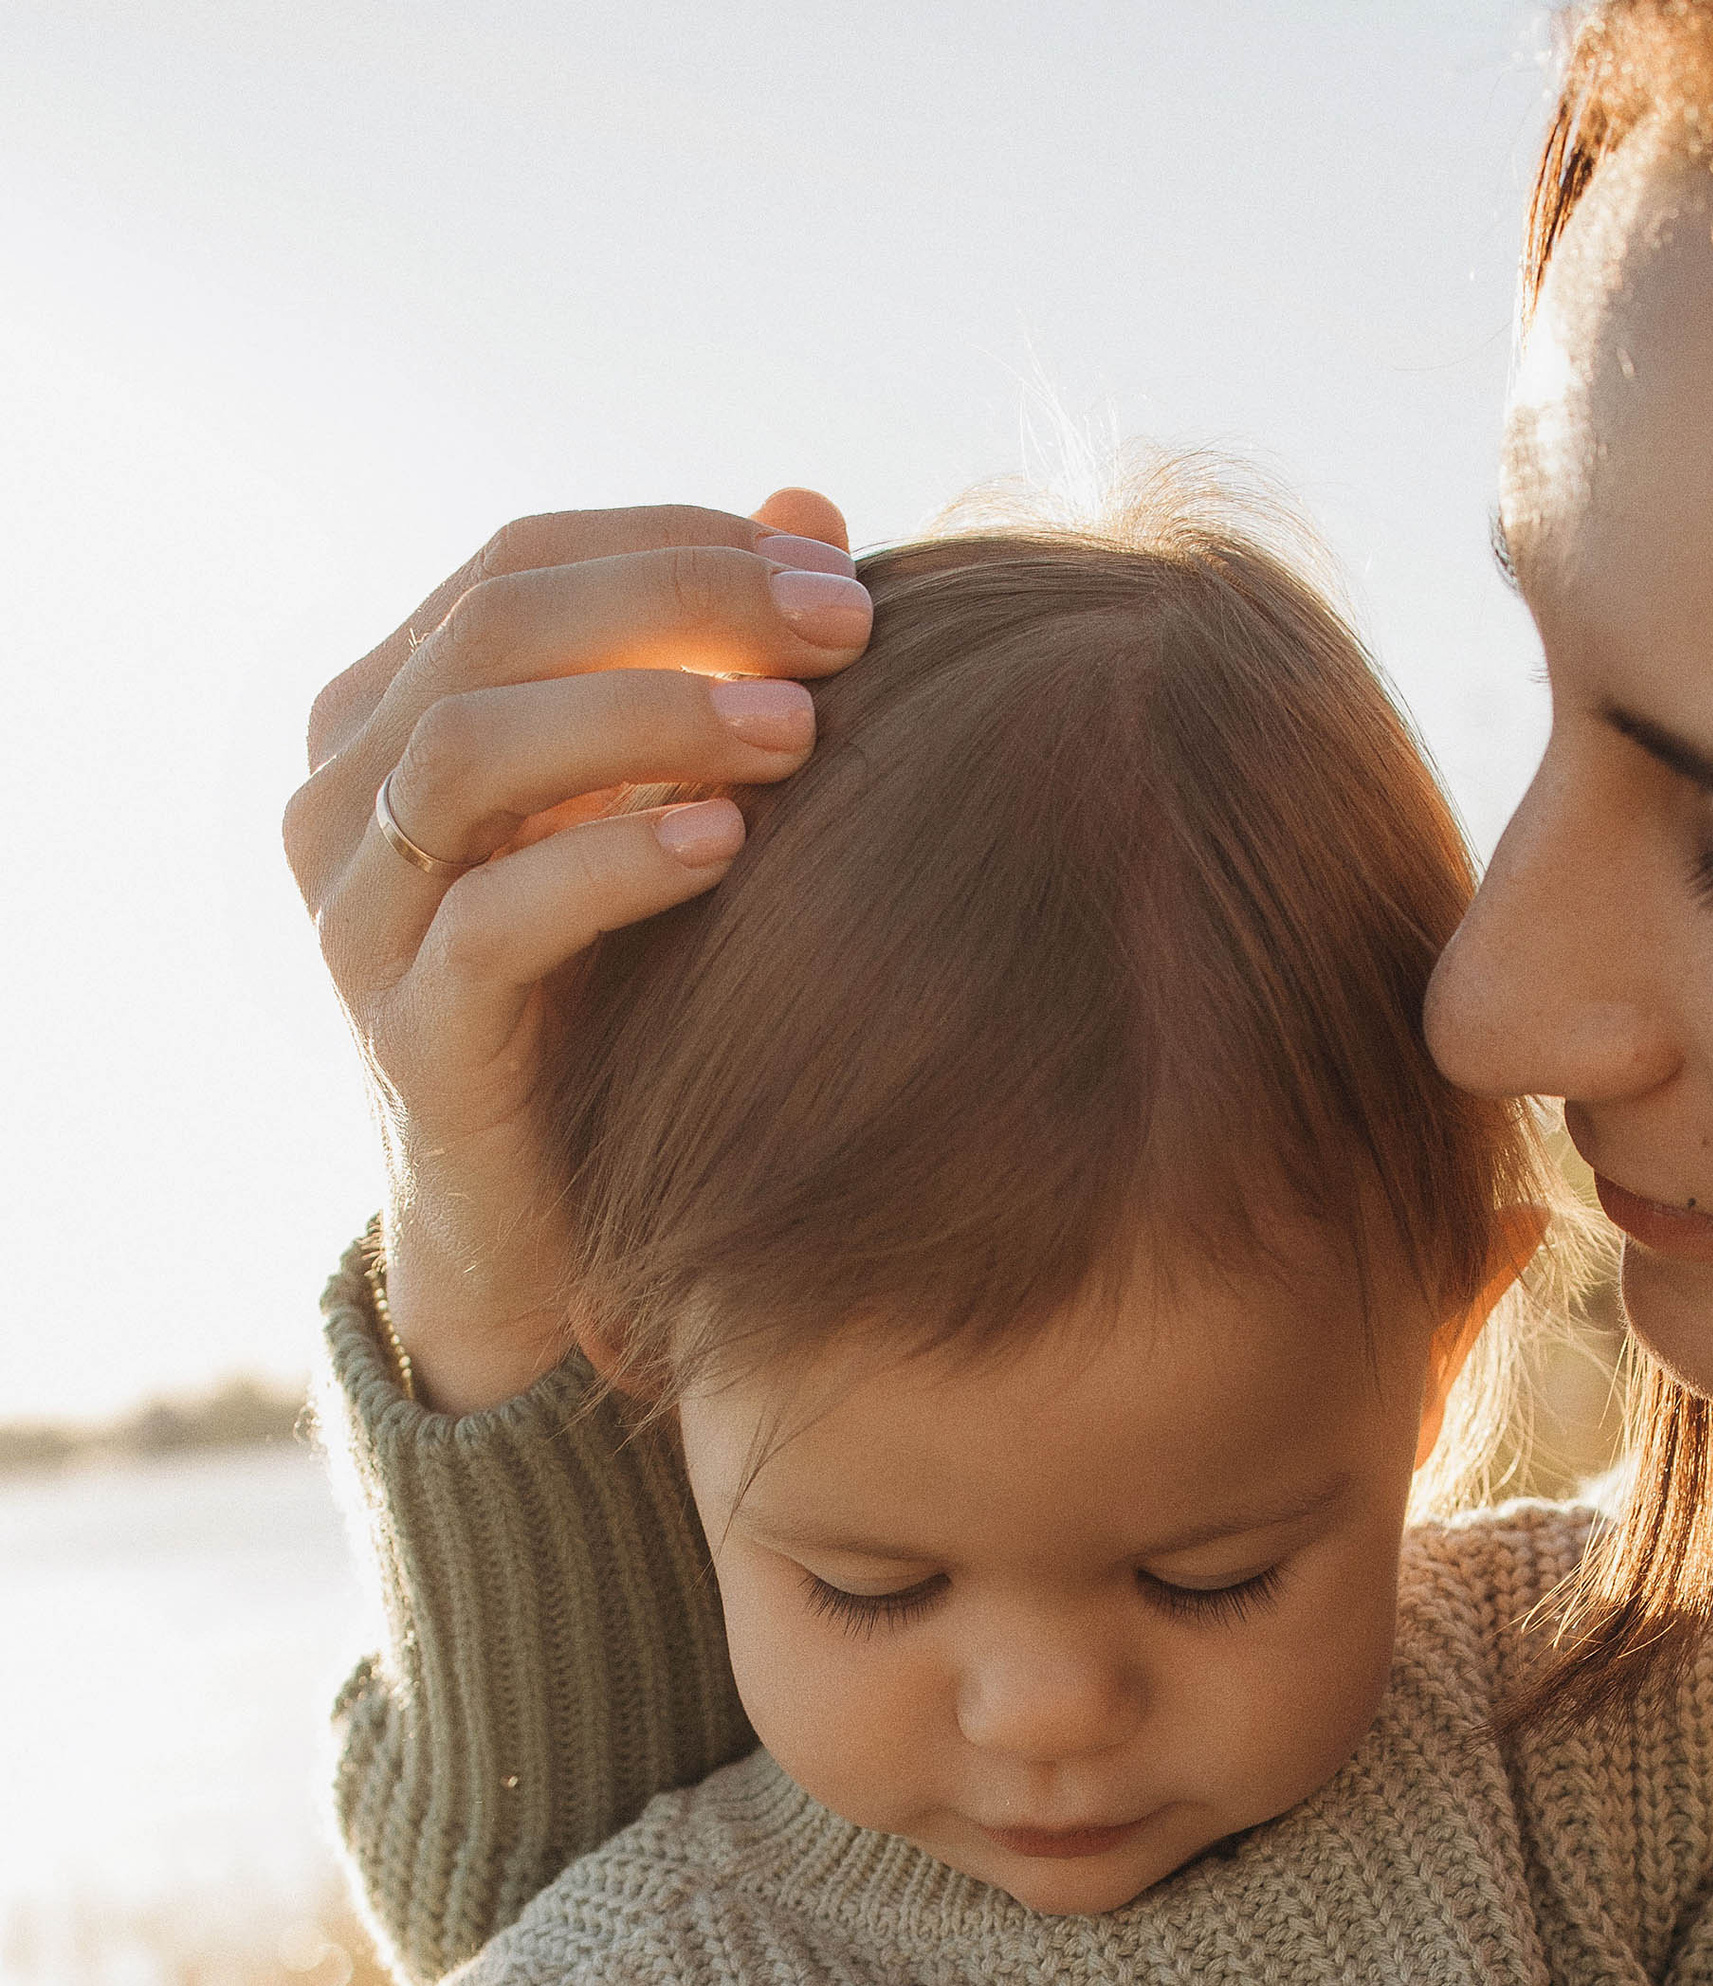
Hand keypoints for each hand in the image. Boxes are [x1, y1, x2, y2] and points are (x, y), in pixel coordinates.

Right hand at [283, 488, 872, 1413]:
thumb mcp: (665, 810)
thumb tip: (813, 508)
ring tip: (799, 732)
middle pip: (498, 627)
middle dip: (686, 607)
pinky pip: (494, 914)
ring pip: (473, 751)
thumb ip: (714, 666)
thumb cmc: (614, 998)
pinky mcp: (403, 1029)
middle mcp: (342, 793)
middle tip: (847, 632)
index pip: (525, 563)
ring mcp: (355, 911)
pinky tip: (729, 846)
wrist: (534, 1226)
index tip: (843, 570)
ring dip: (651, 719)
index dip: (682, 547)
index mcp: (390, 712)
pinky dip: (615, 863)